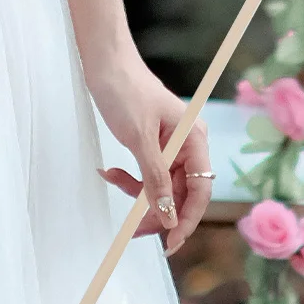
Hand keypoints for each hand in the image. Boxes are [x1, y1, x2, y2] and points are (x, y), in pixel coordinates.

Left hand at [84, 47, 212, 256]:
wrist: (103, 59)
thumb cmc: (125, 90)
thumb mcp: (139, 138)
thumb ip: (155, 178)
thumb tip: (168, 216)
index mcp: (195, 139)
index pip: (199, 191)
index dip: (186, 220)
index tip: (169, 244)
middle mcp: (188, 143)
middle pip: (180, 192)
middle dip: (156, 210)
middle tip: (131, 230)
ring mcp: (170, 144)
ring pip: (161, 185)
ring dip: (137, 191)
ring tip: (112, 179)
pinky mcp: (152, 142)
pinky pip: (148, 172)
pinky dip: (130, 177)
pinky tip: (110, 172)